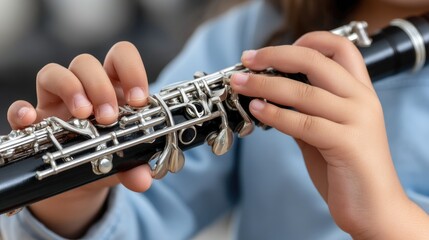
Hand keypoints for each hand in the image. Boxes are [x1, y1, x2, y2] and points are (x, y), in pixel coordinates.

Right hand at [7, 42, 152, 237]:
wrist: (80, 180)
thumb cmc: (108, 158)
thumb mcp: (124, 162)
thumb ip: (135, 167)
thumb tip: (143, 179)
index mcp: (114, 89)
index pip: (120, 57)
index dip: (131, 70)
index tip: (138, 100)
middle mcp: (85, 88)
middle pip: (86, 63)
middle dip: (99, 86)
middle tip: (108, 117)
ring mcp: (57, 102)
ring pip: (55, 72)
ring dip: (70, 89)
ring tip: (82, 115)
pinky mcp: (36, 121)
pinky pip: (20, 106)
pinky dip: (22, 110)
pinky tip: (32, 121)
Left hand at [230, 32, 428, 237]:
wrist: (375, 210)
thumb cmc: (347, 170)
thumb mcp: (324, 132)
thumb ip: (304, 111)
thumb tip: (270, 95)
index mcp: (360, 92)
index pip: (340, 47)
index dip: (308, 40)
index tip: (275, 51)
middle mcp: (362, 100)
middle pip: (316, 61)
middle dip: (276, 55)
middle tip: (247, 59)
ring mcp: (358, 121)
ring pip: (304, 91)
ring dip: (265, 85)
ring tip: (241, 84)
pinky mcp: (348, 144)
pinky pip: (304, 123)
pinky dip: (276, 114)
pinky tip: (257, 110)